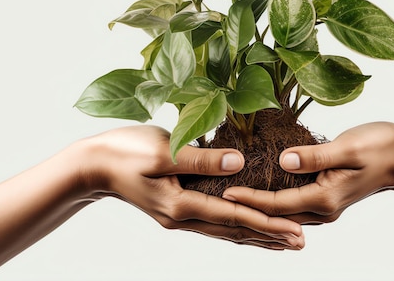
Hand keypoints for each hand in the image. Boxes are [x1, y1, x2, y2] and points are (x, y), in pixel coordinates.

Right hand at [80, 125, 304, 249]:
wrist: (93, 165)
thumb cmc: (124, 152)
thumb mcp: (162, 151)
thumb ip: (200, 159)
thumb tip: (239, 165)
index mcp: (181, 204)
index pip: (233, 215)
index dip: (266, 222)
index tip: (295, 229)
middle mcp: (182, 217)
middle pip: (234, 230)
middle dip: (269, 236)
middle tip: (301, 242)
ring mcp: (178, 216)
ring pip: (225, 231)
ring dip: (255, 236)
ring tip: (282, 242)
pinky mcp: (175, 208)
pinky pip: (213, 222)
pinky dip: (235, 227)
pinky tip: (245, 227)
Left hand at [222, 122, 393, 223]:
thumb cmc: (381, 147)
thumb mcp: (348, 147)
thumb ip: (315, 156)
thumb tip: (283, 160)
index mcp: (324, 198)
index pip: (276, 203)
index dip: (249, 198)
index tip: (223, 192)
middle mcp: (322, 208)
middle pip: (276, 214)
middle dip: (247, 207)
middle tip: (218, 199)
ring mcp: (325, 205)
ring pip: (283, 211)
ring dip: (259, 205)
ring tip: (232, 196)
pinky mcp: (326, 196)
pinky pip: (293, 203)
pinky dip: (274, 199)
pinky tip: (260, 189)